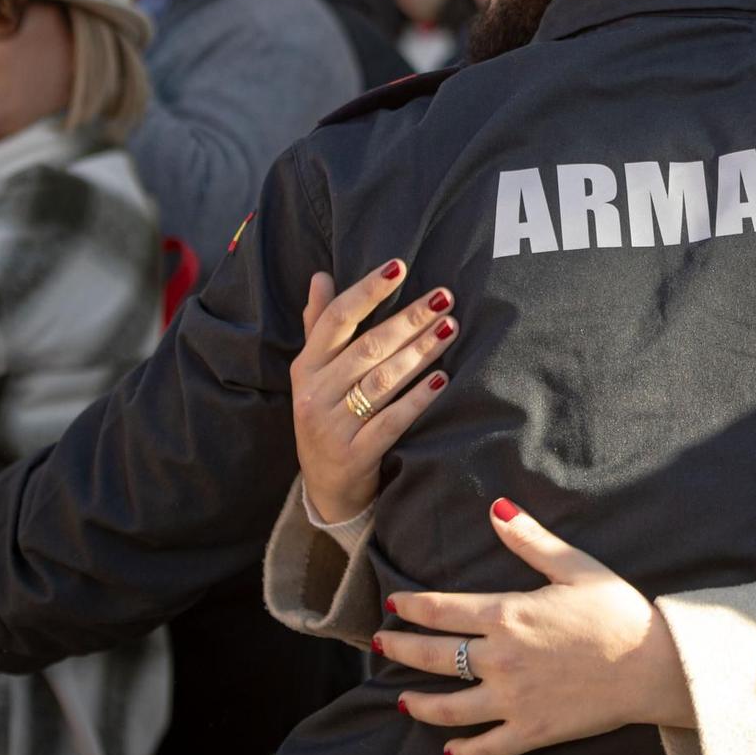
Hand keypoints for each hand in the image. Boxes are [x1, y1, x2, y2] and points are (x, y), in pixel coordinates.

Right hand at [292, 260, 456, 522]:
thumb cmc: (326, 417)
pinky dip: (417, 399)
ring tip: (451, 329)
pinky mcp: (354, 455)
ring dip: (420, 352)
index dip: (367, 291)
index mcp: (305, 366)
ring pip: (382, 380)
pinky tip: (442, 380)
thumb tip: (320, 276)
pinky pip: (391, 421)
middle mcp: (313, 393)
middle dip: (409, 319)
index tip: (399, 266)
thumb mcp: (313, 375)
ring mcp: (332, 426)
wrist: (326, 488)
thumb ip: (319, 326)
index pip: (335, 319)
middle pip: (367, 347)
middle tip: (445, 298)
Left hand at [380, 499, 695, 754]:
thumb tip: (495, 509)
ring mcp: (513, 699)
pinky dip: (465, 750)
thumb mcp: (575, 567)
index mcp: (508, 615)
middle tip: (380, 644)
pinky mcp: (532, 731)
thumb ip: (530, 540)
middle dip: (400, 648)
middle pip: (433, 656)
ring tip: (401, 699)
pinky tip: (451, 749)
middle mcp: (500, 659)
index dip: (410, 606)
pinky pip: (488, 747)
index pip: (441, 610)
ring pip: (449, 707)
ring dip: (419, 703)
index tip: (391, 604)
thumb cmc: (618, 612)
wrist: (653, 666)